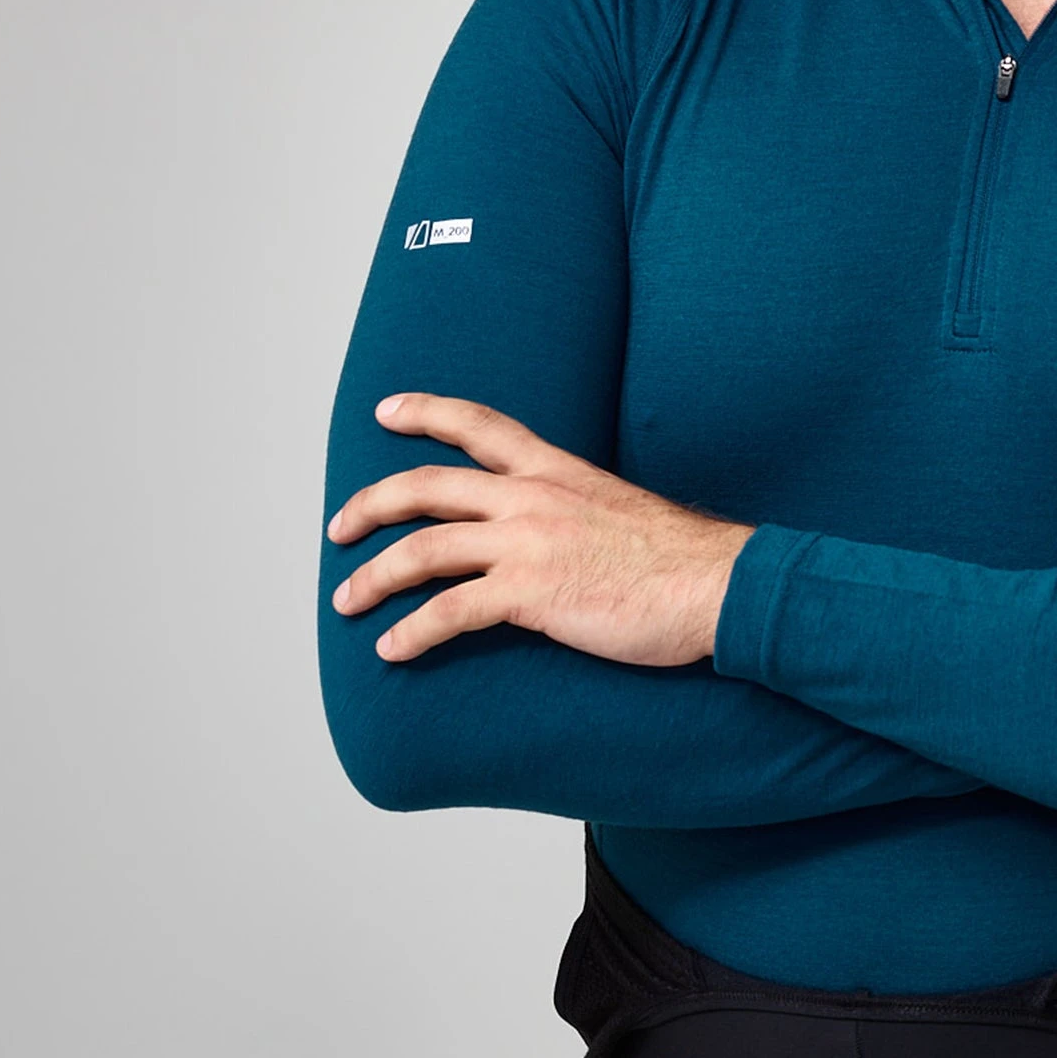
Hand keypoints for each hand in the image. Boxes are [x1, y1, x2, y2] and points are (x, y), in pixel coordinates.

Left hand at [326, 394, 755, 667]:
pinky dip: (412, 631)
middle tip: (339, 527)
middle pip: (428, 486)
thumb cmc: (681, 558)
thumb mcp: (620, 508)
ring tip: (348, 600)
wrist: (716, 583)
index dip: (427, 411)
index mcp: (557, 471)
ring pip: (423, 550)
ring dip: (374, 576)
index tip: (388, 409)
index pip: (481, 425)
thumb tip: (556, 534)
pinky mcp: (531, 592)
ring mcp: (529, 543)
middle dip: (371, 504)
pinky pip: (449, 612)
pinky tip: (392, 648)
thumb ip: (575, 511)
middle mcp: (533, 497)